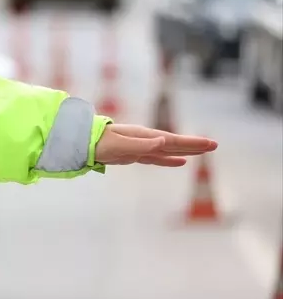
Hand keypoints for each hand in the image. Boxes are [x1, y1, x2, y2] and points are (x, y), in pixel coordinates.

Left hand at [94, 123, 217, 166]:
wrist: (83, 142)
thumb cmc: (99, 142)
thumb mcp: (119, 145)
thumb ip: (141, 145)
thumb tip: (163, 141)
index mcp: (145, 136)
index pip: (173, 140)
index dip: (192, 143)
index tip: (210, 143)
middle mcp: (146, 140)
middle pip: (175, 143)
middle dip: (194, 145)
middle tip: (215, 145)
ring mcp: (142, 147)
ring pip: (169, 150)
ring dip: (186, 151)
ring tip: (203, 152)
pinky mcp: (136, 155)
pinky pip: (158, 158)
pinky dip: (170, 160)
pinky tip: (181, 162)